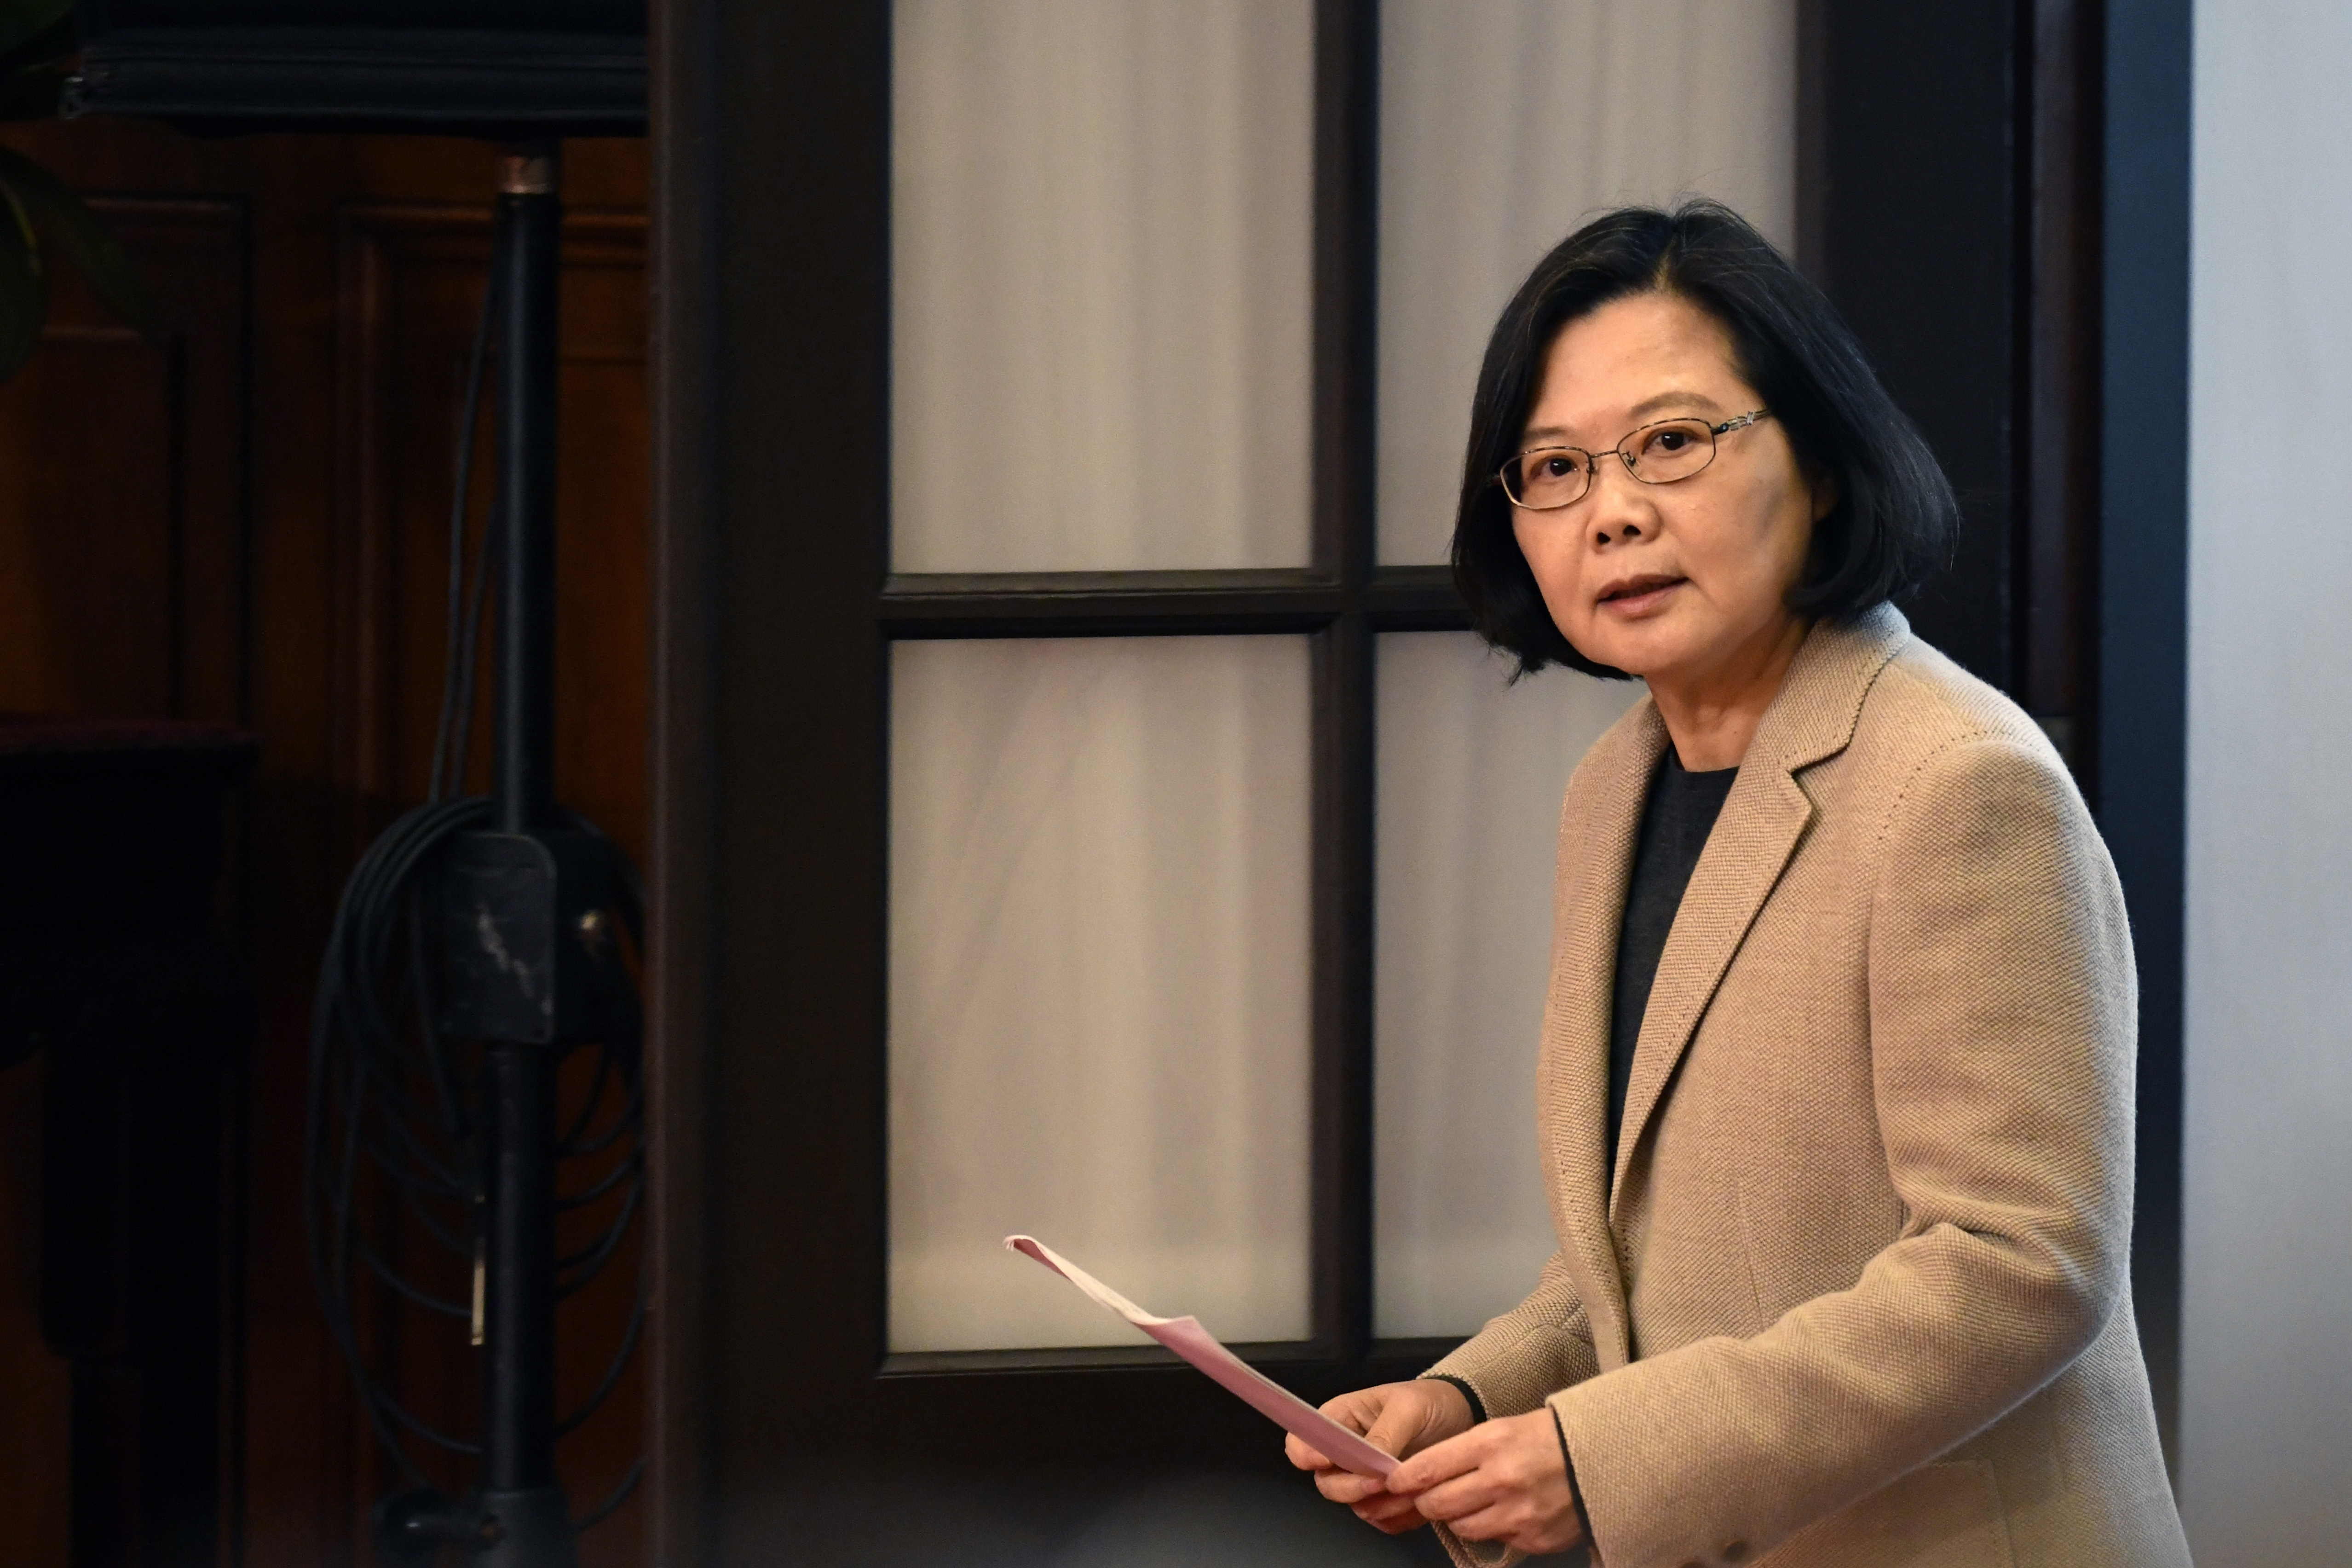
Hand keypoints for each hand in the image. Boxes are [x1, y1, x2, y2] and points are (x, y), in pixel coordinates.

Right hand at [1286, 1379, 1475, 1533]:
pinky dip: (1397, 1517)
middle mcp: (1345, 1453)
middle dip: (1352, 1487)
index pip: (1302, 1441)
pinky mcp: (1385, 1499)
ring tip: (1411, 1491)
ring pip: (1355, 1505)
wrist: (1459, 1415)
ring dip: (1381, 1505)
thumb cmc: (1428, 1401)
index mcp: (1339, 1420)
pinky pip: (1381, 1519)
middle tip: (1381, 1482)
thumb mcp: (1408, 1408)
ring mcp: (1364, 1479)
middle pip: (1327, 1483)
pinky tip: (1417, 1503)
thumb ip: (1385, 1433)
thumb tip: (1370, 1461)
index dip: (1305, 1454)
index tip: (1325, 1461)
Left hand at [1386, 1407, 1585, 1554]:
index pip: (1428, 1468)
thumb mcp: (1501, 1428)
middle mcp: (1501, 1480)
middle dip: (1425, 1501)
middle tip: (1425, 1496)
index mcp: (1490, 1443)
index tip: (1393, 1482)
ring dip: (1457, 1517)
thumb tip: (1422, 1475)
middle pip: (1438, 1504)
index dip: (1404, 1479)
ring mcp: (1518, 1514)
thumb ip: (1462, 1452)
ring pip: (1461, 1527)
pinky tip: (1506, 1511)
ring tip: (1470, 1501)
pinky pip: (1494, 1540)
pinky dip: (1493, 1528)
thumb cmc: (1546, 1437)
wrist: (1601, 1457)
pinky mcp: (1533, 1539)